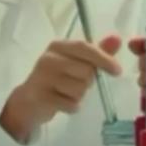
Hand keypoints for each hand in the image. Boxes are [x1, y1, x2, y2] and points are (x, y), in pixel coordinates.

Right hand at [0, 35, 122, 142]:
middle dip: (87, 81)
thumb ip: (97, 52)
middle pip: (85, 71)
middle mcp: (48, 59)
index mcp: (58, 46)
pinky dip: (71, 107)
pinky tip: (61, 103)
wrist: (28, 102)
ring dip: (78, 95)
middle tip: (75, 83)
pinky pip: (71, 104)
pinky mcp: (41, 97)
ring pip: (79, 89)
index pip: (84, 48)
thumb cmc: (56, 79)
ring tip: (65, 93)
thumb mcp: (76, 62)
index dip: (103, 58)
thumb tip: (117, 39)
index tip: (117, 70)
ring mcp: (43, 78)